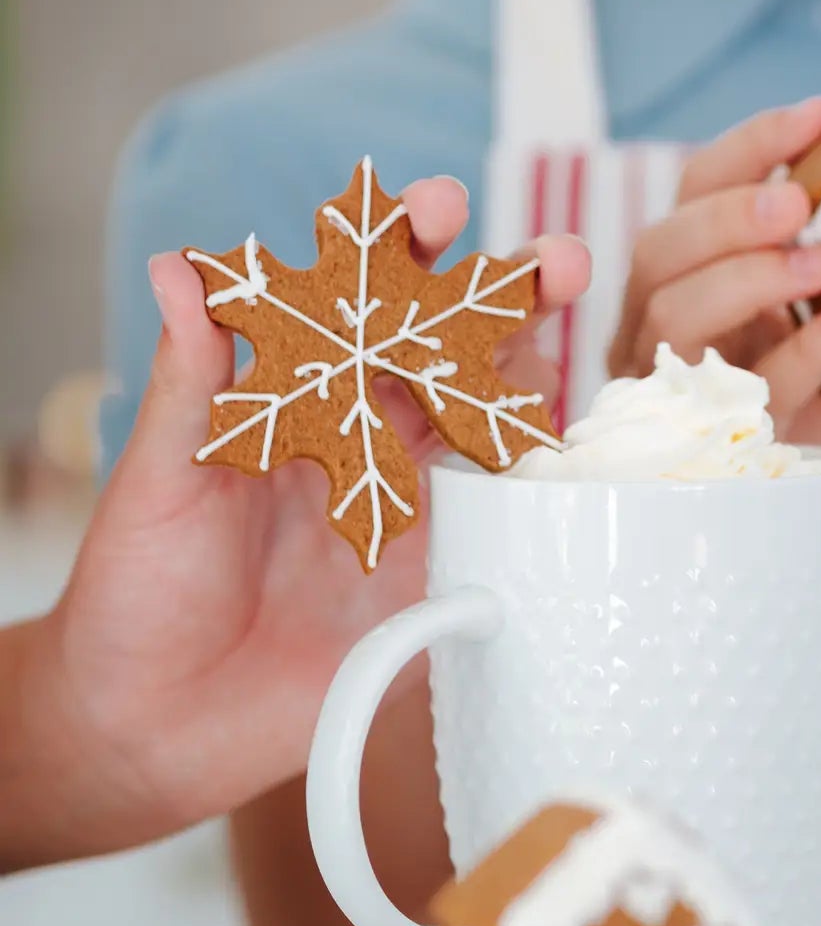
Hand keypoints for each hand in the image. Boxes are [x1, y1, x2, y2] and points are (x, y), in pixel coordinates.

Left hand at [12, 178, 589, 867]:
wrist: (154, 719)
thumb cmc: (138, 587)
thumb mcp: (162, 476)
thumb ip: (194, 381)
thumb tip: (179, 268)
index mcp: (298, 402)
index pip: (362, 308)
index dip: (404, 253)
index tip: (438, 206)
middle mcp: (365, 443)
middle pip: (451, 356)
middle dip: (507, 300)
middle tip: (564, 260)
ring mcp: (409, 511)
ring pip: (488, 431)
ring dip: (535, 385)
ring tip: (577, 345)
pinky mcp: (433, 582)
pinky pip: (498, 532)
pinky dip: (537, 497)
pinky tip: (572, 462)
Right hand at [608, 98, 820, 465]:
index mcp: (694, 270)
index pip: (694, 191)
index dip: (750, 147)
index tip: (819, 114)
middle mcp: (664, 325)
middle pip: (657, 252)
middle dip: (728, 217)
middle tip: (802, 205)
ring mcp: (680, 387)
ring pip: (674, 316)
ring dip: (749, 277)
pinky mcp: (723, 444)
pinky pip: (748, 388)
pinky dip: (804, 348)